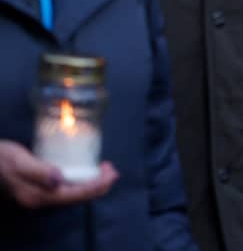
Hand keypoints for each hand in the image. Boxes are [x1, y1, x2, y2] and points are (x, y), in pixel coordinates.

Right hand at [0, 140, 117, 208]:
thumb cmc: (1, 159)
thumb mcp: (19, 161)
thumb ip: (38, 171)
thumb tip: (60, 180)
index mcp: (39, 196)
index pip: (77, 195)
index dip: (98, 185)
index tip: (112, 172)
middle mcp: (41, 200)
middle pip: (77, 197)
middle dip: (99, 185)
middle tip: (113, 169)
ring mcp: (40, 196)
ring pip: (73, 194)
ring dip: (92, 184)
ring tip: (105, 170)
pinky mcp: (39, 189)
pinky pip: (66, 189)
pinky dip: (81, 181)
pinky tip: (86, 171)